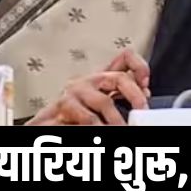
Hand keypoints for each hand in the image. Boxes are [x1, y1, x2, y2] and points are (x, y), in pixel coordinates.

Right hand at [26, 49, 150, 125]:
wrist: (43, 128)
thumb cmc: (73, 119)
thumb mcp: (99, 106)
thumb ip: (119, 96)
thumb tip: (145, 94)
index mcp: (99, 80)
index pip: (124, 59)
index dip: (139, 67)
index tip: (147, 85)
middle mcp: (87, 82)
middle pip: (118, 78)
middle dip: (134, 96)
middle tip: (142, 114)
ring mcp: (73, 94)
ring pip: (104, 102)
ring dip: (117, 121)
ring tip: (121, 130)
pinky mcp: (62, 107)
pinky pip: (87, 118)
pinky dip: (97, 127)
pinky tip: (99, 131)